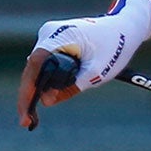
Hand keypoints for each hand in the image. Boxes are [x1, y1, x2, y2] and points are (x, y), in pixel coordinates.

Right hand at [15, 0, 150, 128]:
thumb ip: (71, 88)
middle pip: (32, 69)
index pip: (34, 67)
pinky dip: (45, 83)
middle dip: (29, 96)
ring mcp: (50, 37)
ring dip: (36, 91)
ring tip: (32, 118)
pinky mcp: (54, 42)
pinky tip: (43, 100)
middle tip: (28, 123)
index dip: (26, 93)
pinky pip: (45, 65)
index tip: (25, 115)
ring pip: (37, 69)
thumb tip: (45, 102)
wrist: (125, 28)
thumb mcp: (96, 72)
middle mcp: (48, 34)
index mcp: (57, 36)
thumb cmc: (114, 46)